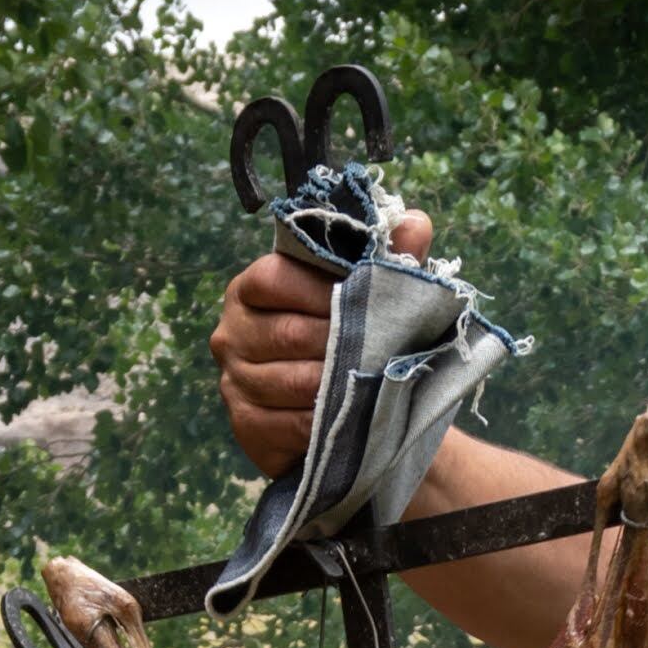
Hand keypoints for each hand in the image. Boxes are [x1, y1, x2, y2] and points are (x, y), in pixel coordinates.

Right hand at [213, 204, 430, 473]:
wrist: (343, 415)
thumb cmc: (353, 341)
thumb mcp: (374, 294)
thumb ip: (391, 256)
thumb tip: (415, 221)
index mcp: (251, 288)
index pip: (274, 278)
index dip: (321, 289)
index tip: (365, 298)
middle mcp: (232, 332)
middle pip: (286, 333)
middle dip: (341, 343)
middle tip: (380, 349)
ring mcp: (234, 381)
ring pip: (290, 382)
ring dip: (336, 386)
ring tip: (371, 384)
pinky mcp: (245, 426)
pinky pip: (287, 425)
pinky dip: (324, 423)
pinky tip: (348, 420)